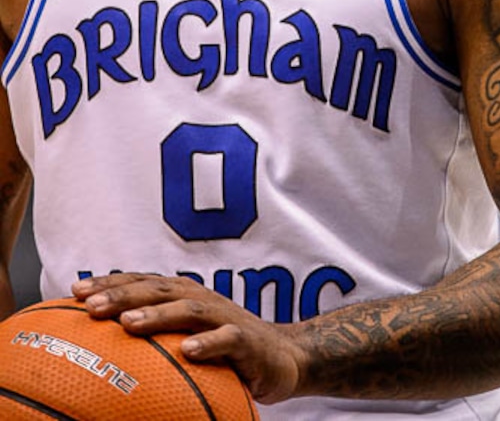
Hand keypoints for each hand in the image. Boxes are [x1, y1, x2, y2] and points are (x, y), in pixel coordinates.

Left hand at [72, 272, 303, 404]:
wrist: (284, 356)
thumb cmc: (227, 347)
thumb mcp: (188, 338)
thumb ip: (156, 336)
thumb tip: (104, 349)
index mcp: (184, 296)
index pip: (142, 283)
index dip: (111, 283)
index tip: (75, 291)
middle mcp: (202, 300)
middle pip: (159, 290)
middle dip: (124, 294)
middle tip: (91, 305)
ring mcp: (225, 317)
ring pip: (188, 311)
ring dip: (157, 315)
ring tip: (128, 324)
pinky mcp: (248, 341)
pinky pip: (227, 339)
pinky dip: (208, 344)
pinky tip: (188, 352)